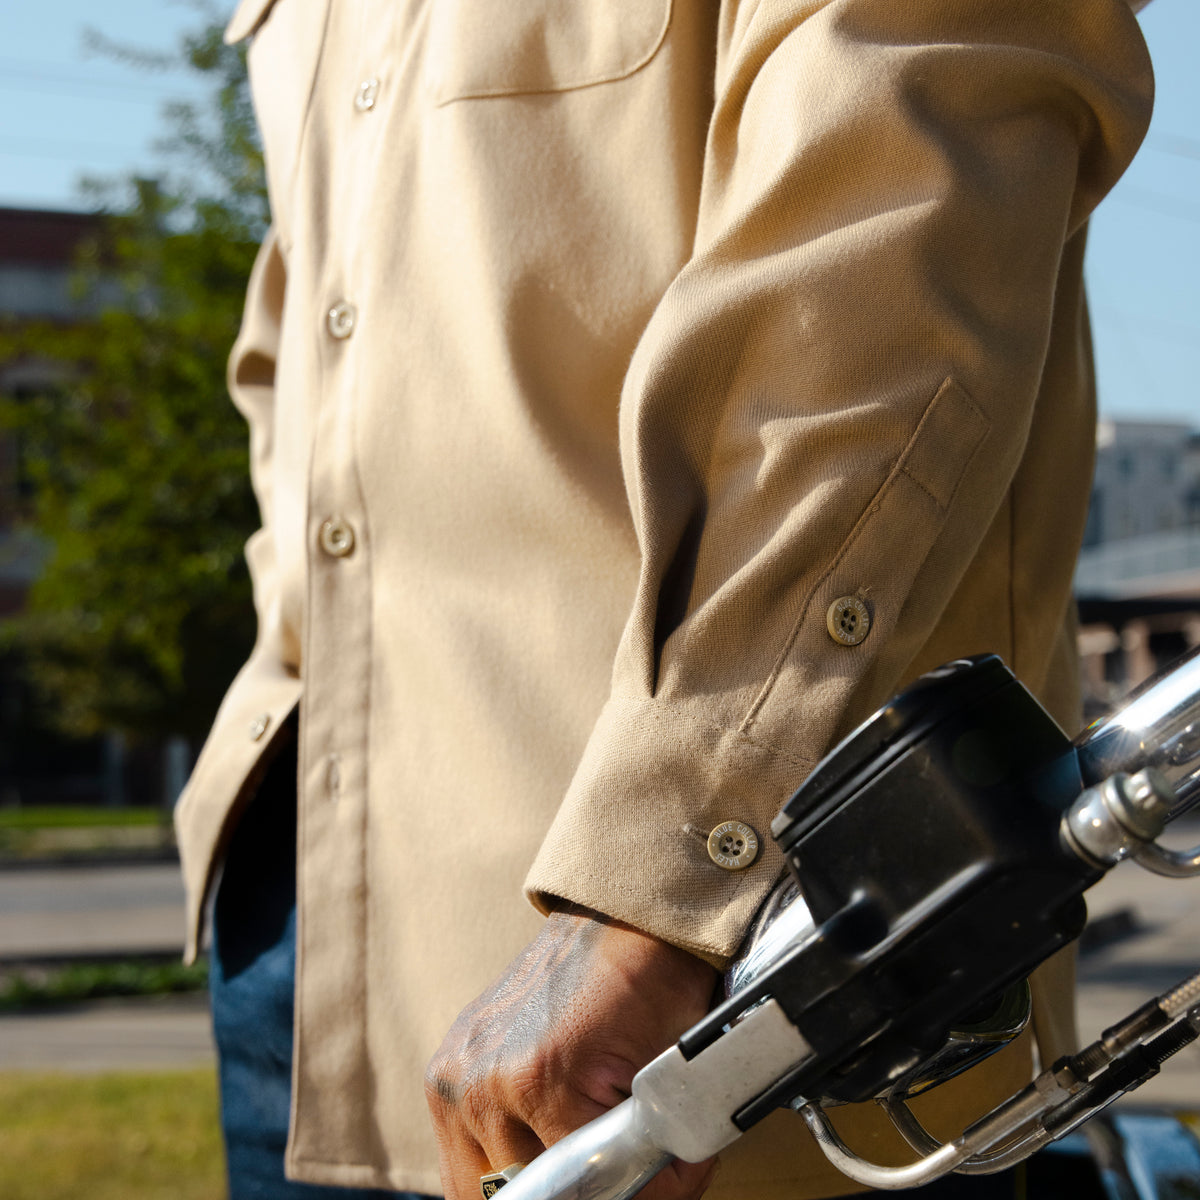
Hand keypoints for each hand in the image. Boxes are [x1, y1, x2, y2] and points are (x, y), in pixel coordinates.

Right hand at [425, 904, 720, 1199]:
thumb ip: (655, 1159)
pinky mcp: (443, 1070)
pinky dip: (500, 1163)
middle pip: (525, 1197)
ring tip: (572, 1140)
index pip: (577, 1193)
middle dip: (576, 1188)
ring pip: (482, 1190)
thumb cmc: (652, 982)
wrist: (620, 918)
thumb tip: (653, 1199)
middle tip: (613, 1156)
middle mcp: (478, 1081)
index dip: (628, 1192)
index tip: (651, 1177)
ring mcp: (452, 1074)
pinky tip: (538, 1135)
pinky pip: (462, 1159)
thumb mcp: (670, 1075)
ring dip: (532, 1182)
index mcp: (535, 1079)